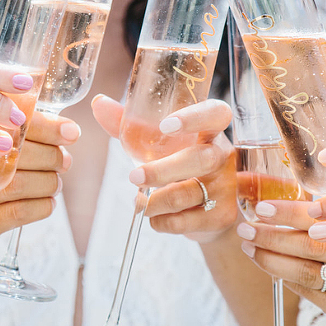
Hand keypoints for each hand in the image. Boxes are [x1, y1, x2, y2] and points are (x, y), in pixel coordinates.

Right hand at [0, 109, 78, 267]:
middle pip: (20, 152)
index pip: (12, 121)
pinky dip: (42, 208)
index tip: (71, 132)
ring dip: (49, 183)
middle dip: (52, 157)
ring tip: (55, 184)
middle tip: (64, 162)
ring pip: (22, 183)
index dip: (48, 126)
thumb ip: (17, 136)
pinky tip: (48, 205)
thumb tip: (67, 131)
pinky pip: (19, 213)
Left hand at [92, 94, 237, 242]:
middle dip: (163, 170)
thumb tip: (99, 103)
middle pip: (200, 159)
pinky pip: (185, 221)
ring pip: (188, 194)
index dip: (194, 117)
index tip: (166, 125)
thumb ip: (132, 125)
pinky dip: (161, 222)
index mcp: (210, 131)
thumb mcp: (159, 145)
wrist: (206, 211)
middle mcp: (223, 156)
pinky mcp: (223, 215)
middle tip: (134, 177)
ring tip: (139, 202)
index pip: (215, 114)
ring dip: (155, 202)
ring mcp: (226, 187)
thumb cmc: (179, 166)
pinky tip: (156, 217)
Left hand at [234, 196, 325, 325]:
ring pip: (309, 273)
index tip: (263, 207)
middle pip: (314, 246)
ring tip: (249, 247)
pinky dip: (287, 279)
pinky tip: (270, 267)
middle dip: (273, 237)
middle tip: (246, 228)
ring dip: (273, 259)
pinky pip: (312, 294)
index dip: (291, 213)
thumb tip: (280, 194)